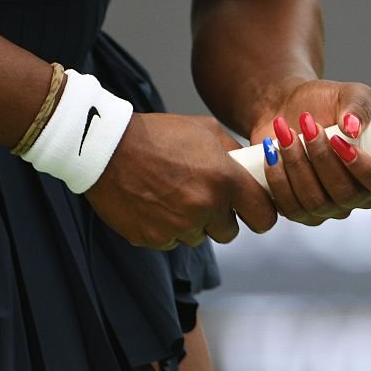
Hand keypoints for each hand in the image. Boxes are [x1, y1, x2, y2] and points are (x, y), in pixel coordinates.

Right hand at [86, 113, 276, 248]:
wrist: (106, 148)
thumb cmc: (157, 135)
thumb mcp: (204, 130)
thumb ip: (234, 152)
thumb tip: (254, 167)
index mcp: (225, 180)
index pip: (264, 216)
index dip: (260, 215)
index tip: (253, 211)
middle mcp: (206, 207)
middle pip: (229, 232)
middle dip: (220, 218)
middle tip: (202, 197)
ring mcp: (179, 226)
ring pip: (199, 237)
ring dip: (191, 223)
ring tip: (171, 195)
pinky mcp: (154, 239)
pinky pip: (171, 241)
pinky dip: (166, 228)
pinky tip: (153, 203)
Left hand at [248, 80, 370, 225]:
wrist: (286, 109)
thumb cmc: (323, 103)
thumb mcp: (348, 93)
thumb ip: (360, 106)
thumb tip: (353, 128)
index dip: (367, 170)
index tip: (340, 142)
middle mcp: (357, 195)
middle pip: (346, 194)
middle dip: (322, 158)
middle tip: (308, 125)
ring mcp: (328, 208)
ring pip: (316, 202)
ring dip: (298, 164)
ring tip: (285, 132)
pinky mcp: (299, 211)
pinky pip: (290, 207)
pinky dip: (278, 178)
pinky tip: (272, 152)